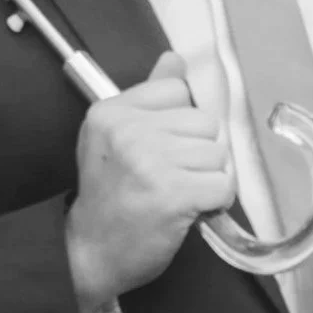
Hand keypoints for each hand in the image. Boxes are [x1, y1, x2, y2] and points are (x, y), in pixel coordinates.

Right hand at [66, 52, 233, 312]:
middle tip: (170, 177)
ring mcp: (152, 161)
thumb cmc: (108, 196)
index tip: (161, 148)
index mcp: (113, 111)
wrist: (89, 254)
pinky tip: (191, 210)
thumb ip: (149, 96)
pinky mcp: (173, 194)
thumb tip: (174, 58)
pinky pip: (224, 185)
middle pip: (205, 122)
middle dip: (198, 153)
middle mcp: (130, 130)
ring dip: (207, 179)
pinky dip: (215, 202)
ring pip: (218, 154)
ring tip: (177, 194)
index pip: (179, 91)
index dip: (180, 124)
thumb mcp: (116, 137)